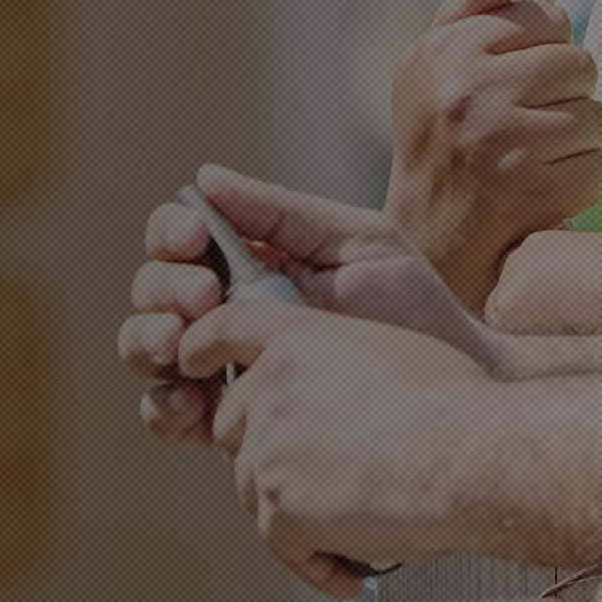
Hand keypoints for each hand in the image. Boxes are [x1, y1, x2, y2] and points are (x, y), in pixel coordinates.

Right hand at [122, 166, 501, 453]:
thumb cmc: (413, 306)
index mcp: (250, 261)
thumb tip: (203, 178)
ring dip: (149, 340)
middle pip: (155, 291)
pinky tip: (189, 401)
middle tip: (204, 296)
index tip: (197, 239)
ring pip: (149, 349)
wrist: (452, 382)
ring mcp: (224, 367)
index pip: (182, 239)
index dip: (174, 234)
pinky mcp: (230, 423)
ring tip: (180, 345)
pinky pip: (171, 415)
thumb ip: (283, 214)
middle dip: (165, 288)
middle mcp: (226, 311)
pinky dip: (164, 406)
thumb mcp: (356, 244)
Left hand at [181, 299, 497, 596]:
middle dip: (264, 453)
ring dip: (295, 512)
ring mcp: (268, 450)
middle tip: (317, 477)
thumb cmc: (455, 403)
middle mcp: (270, 389)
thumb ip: (338, 362)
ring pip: (253, 488)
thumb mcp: (389, 350)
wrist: (470, 455)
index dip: (200, 347)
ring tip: (354, 527)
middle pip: (232, 427)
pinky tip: (354, 572)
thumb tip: (332, 397)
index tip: (190, 364)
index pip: (222, 330)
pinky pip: (281, 543)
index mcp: (298, 339)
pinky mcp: (277, 506)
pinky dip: (315, 561)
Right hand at [389, 0, 601, 301]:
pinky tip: (546, 190)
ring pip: (596, 115)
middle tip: (532, 125)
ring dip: (578, 141)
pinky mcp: (532, 188)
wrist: (426, 242)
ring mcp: (503, 139)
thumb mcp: (430, 70)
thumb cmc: (435, 147)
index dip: (546, 51)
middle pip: (580, 64)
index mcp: (448, 49)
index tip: (521, 83)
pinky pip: (599, 167)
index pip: (547, 18)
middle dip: (567, 96)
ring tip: (537, 158)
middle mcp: (471, 88)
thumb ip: (466, 11)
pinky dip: (582, 183)